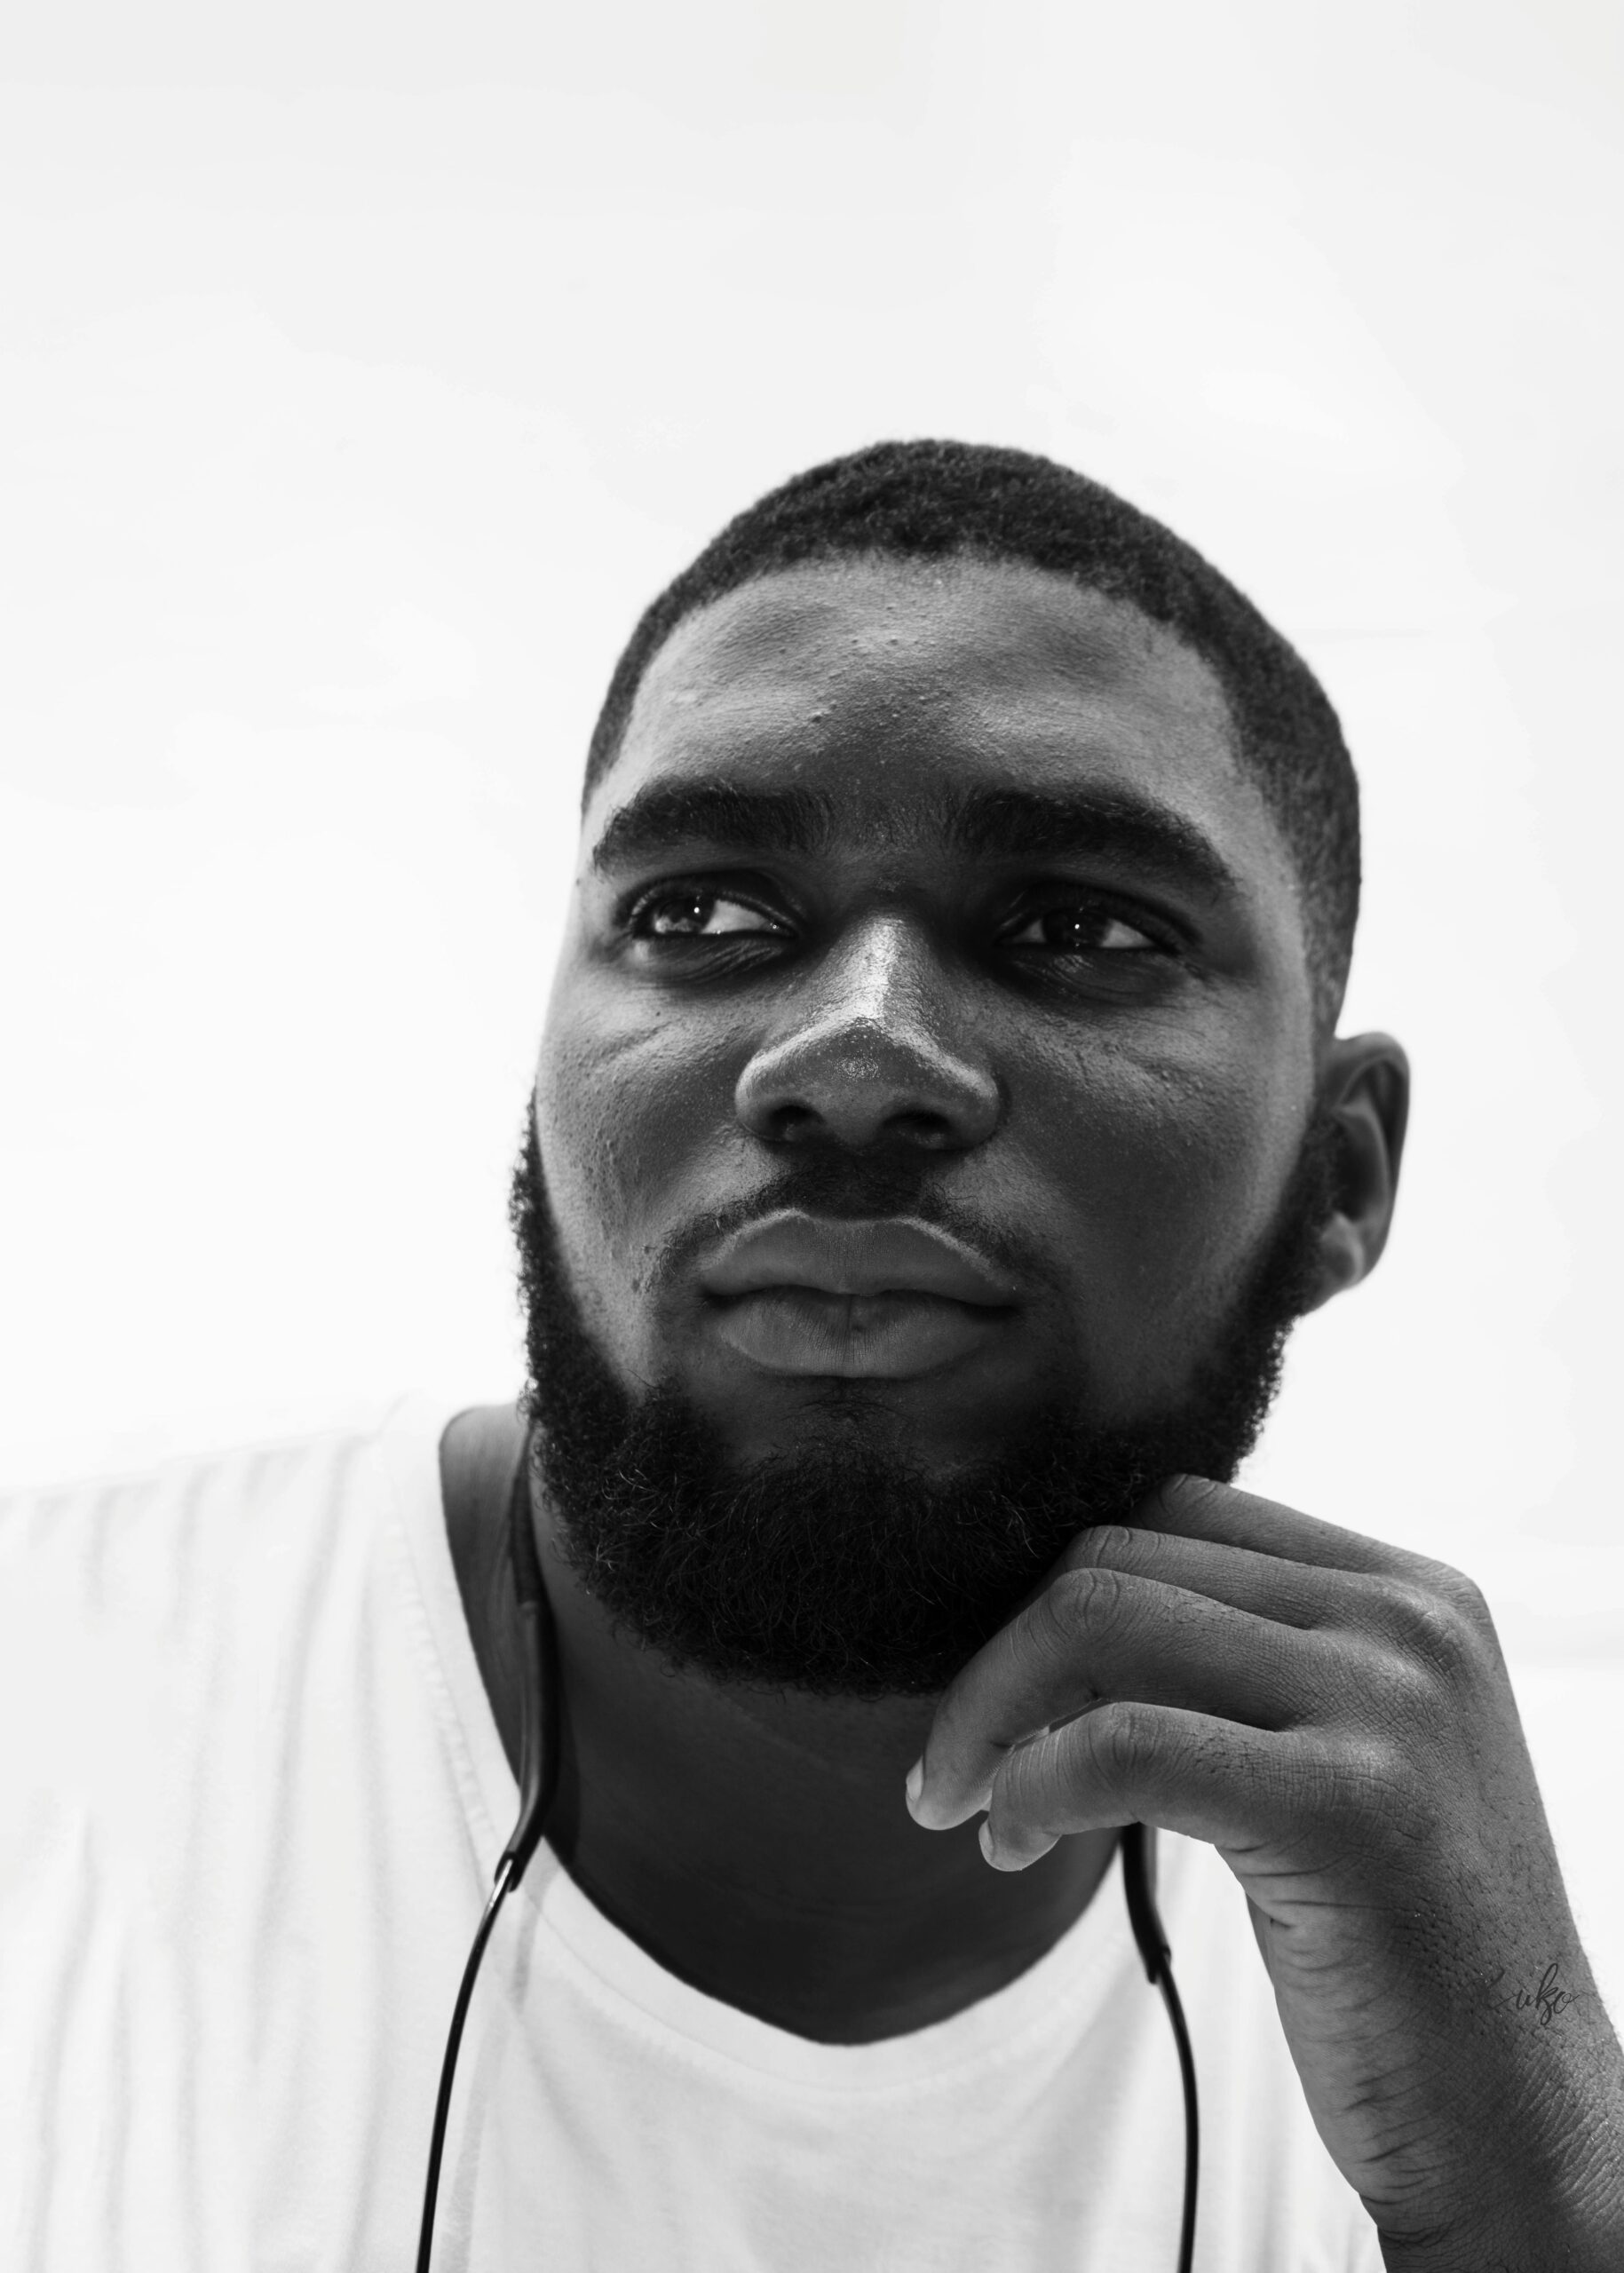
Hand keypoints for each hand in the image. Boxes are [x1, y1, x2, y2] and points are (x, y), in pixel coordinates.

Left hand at [907, 1477, 1623, 2269]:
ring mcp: (1387, 1704)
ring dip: (987, 1715)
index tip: (1000, 1684)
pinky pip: (1120, 1745)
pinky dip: (1028, 1785)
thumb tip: (1047, 1609)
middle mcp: (1408, 1618)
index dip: (1054, 1586)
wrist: (1516, 2117)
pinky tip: (1008, 1841)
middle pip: (1121, 1554)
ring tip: (968, 1804)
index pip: (1175, 1509)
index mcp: (1411, 1589)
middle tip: (953, 1758)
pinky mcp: (1348, 1808)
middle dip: (998, 1652)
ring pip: (1102, 1619)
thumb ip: (1239, 1661)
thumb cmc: (1397, 1945)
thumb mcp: (1339, 1754)